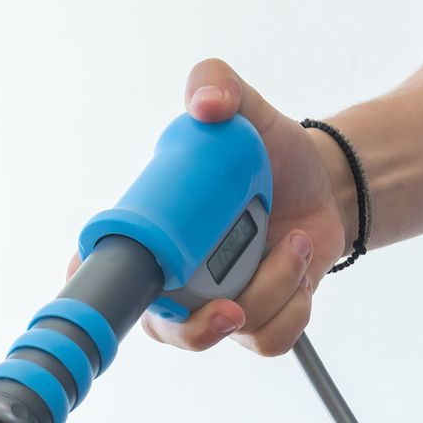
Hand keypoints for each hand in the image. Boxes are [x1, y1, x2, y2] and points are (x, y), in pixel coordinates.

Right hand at [69, 59, 353, 356]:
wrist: (326, 184)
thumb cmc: (272, 153)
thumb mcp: (246, 109)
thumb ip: (218, 82)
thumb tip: (207, 105)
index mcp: (156, 234)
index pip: (102, 270)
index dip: (96, 291)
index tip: (117, 287)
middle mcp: (179, 279)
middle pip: (164, 330)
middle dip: (197, 329)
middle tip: (231, 307)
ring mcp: (218, 304)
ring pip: (229, 330)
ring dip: (271, 288)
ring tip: (293, 243)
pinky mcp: (259, 321)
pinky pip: (269, 340)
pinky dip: (293, 308)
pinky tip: (299, 266)